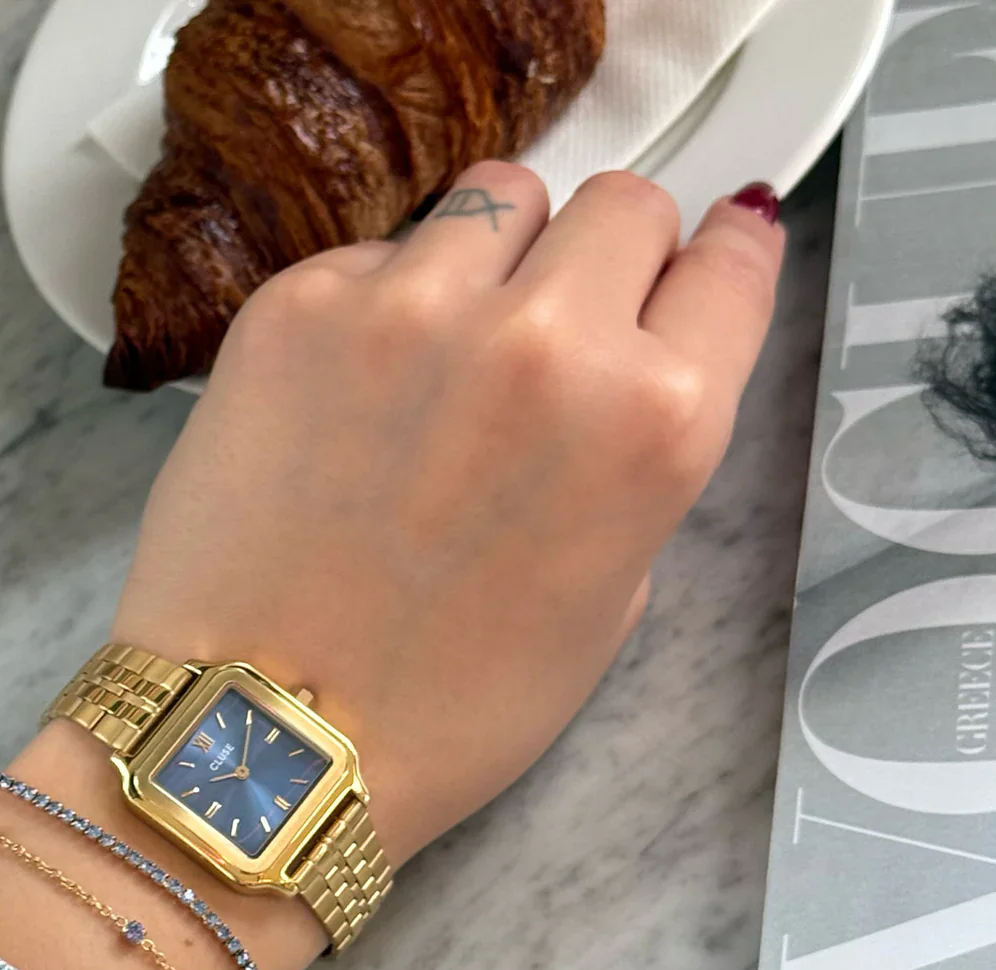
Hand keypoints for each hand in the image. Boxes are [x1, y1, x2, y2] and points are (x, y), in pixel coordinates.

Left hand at [115, 165, 784, 869]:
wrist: (267, 744)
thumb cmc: (451, 709)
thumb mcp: (609, 600)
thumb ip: (640, 459)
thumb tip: (640, 364)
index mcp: (652, 425)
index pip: (727, 261)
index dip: (716, 259)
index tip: (698, 259)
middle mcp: (547, 340)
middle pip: (622, 204)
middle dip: (608, 259)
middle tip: (560, 333)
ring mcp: (411, 307)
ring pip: (497, 200)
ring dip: (497, 262)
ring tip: (448, 360)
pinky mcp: (295, 306)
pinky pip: (378, 254)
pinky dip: (384, 302)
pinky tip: (354, 396)